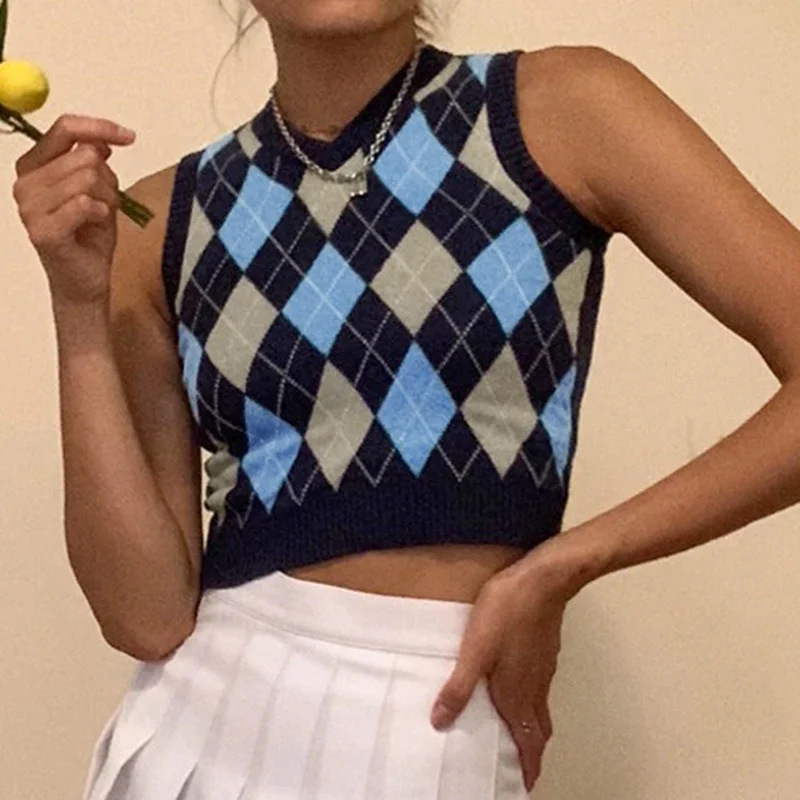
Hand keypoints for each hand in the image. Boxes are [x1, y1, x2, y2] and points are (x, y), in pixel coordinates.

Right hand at [11, 113, 135, 306]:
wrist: (87, 280)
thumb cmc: (90, 235)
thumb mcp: (99, 190)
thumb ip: (94, 162)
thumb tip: (101, 140)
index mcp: (33, 166)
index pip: (64, 129)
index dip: (100, 127)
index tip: (129, 137)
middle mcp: (24, 183)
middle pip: (84, 157)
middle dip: (107, 180)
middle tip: (104, 205)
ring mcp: (29, 207)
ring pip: (87, 179)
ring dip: (106, 199)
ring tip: (98, 218)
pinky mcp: (42, 230)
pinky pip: (84, 204)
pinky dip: (101, 214)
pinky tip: (96, 226)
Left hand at [429, 560, 570, 792]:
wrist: (543, 579)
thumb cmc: (508, 613)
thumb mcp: (475, 650)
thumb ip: (459, 687)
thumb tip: (441, 722)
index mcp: (518, 695)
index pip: (528, 743)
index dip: (528, 767)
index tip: (525, 785)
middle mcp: (535, 687)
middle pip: (539, 731)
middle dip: (532, 752)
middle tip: (522, 766)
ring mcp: (544, 667)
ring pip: (540, 708)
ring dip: (531, 727)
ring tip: (517, 732)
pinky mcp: (545, 649)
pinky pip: (540, 686)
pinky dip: (531, 700)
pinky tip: (517, 686)